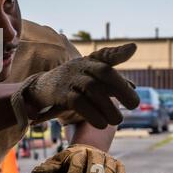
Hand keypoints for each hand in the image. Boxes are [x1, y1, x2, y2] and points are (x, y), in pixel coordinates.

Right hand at [25, 43, 139, 128]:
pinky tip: (101, 124)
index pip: (105, 54)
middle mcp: (79, 67)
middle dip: (121, 87)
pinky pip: (78, 103)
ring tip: (116, 120)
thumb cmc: (69, 85)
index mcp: (88, 62)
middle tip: (134, 105)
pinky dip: (92, 114)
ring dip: (108, 106)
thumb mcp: (88, 78)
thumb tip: (133, 86)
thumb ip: (109, 81)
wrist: (38, 89)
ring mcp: (69, 79)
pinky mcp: (60, 94)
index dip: (118, 52)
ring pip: (93, 88)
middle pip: (104, 72)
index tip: (133, 48)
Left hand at [31, 144, 125, 172]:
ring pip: (108, 164)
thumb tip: (35, 172)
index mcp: (76, 154)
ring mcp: (104, 158)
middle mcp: (91, 154)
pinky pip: (120, 166)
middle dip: (93, 169)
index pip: (76, 160)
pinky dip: (120, 172)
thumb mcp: (58, 162)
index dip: (75, 168)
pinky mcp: (115, 162)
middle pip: (95, 161)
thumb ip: (49, 167)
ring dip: (107, 171)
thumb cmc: (69, 161)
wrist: (85, 151)